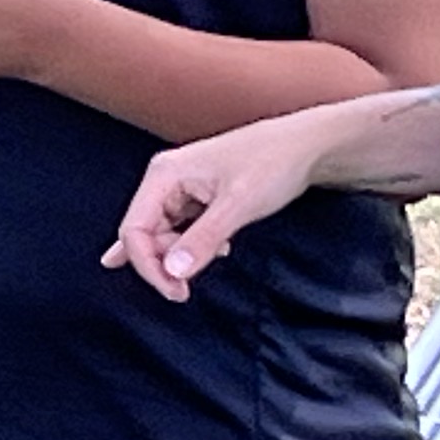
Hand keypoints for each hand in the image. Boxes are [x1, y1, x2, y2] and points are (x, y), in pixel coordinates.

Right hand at [103, 111, 331, 299]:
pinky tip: (218, 248)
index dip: (148, 266)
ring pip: (163, 236)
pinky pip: (182, 231)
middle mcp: (166, 180)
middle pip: (145, 236)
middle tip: (190, 287)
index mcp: (165, 174)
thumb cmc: (273, 163)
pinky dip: (195, 246)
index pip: (134, 230)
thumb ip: (202, 240)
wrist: (306, 148)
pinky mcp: (198, 198)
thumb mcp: (238, 205)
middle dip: (165, 264)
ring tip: (219, 250)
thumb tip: (172, 272)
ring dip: (183, 255)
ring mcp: (182, 189)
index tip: (175, 291)